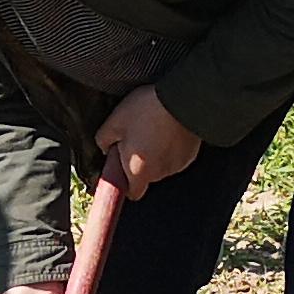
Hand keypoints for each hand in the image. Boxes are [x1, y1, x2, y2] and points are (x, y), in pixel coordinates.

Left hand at [93, 85, 201, 200]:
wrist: (181, 99)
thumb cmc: (147, 110)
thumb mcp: (114, 122)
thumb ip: (103, 140)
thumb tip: (105, 148)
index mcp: (139, 171)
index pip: (133, 193)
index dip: (125, 183)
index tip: (122, 169)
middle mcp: (160, 173)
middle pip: (147, 176)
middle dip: (140, 161)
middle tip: (135, 136)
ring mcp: (178, 164)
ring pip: (161, 164)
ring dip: (156, 152)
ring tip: (152, 129)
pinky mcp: (190, 154)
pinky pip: (176, 155)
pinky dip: (171, 146)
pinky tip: (167, 128)